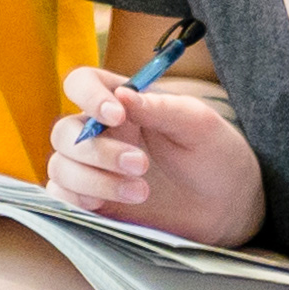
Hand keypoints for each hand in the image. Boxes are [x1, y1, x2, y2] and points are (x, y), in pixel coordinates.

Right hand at [46, 59, 264, 244]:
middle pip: (65, 131)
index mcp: (122, 104)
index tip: (117, 115)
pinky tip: (106, 207)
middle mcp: (101, 133)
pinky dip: (75, 200)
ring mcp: (93, 168)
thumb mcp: (198, 124)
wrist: (228, 206)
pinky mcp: (92, 201)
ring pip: (61, 166)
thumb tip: (121, 94)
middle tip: (141, 164)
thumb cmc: (214, 155)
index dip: (88, 95)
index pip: (81, 83)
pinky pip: (60, 197)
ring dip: (94, 180)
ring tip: (142, 192)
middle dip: (98, 151)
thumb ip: (161, 107)